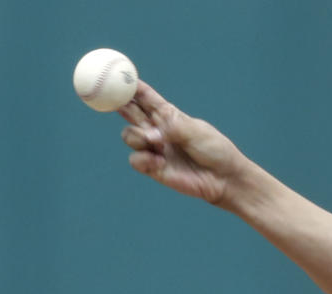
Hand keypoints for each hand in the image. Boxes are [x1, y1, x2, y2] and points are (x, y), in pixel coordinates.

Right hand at [119, 81, 248, 206]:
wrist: (225, 179)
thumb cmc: (215, 150)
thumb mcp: (196, 131)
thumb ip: (172, 128)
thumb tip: (150, 134)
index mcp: (169, 115)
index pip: (145, 97)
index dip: (131, 86)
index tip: (118, 76)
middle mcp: (158, 130)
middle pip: (130, 112)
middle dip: (118, 103)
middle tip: (107, 96)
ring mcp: (154, 148)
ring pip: (129, 135)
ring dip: (137, 136)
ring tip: (155, 142)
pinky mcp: (154, 167)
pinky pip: (135, 160)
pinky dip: (144, 159)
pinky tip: (159, 162)